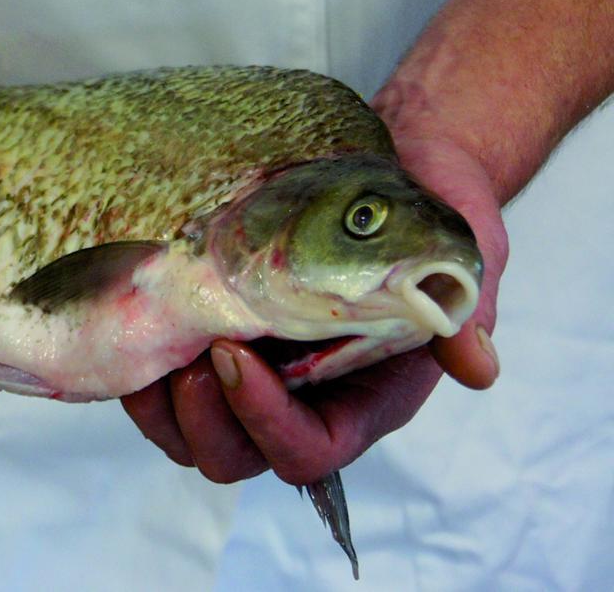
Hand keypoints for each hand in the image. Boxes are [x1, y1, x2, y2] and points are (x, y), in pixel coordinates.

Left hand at [121, 134, 507, 483]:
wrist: (386, 158)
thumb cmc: (424, 206)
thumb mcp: (463, 247)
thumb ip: (467, 307)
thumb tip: (476, 367)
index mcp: (362, 394)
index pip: (309, 450)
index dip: (266, 422)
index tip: (233, 356)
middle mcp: (298, 395)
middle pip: (234, 455)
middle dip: (203, 418)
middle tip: (195, 345)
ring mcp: (249, 368)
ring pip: (186, 430)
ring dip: (160, 398)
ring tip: (156, 331)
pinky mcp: (209, 333)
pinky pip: (158, 380)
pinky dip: (140, 362)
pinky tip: (137, 314)